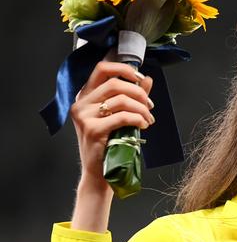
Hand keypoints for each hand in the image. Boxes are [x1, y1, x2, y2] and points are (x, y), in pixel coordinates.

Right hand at [69, 62, 153, 230]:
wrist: (100, 172)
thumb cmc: (111, 143)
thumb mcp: (121, 116)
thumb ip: (133, 96)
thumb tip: (148, 79)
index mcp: (85, 95)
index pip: (102, 68)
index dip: (124, 69)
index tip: (141, 78)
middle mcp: (81, 103)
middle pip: (115, 83)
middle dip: (139, 93)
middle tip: (150, 106)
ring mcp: (83, 116)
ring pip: (121, 99)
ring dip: (141, 109)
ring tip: (148, 120)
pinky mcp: (91, 129)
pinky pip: (122, 117)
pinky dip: (138, 119)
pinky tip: (143, 126)